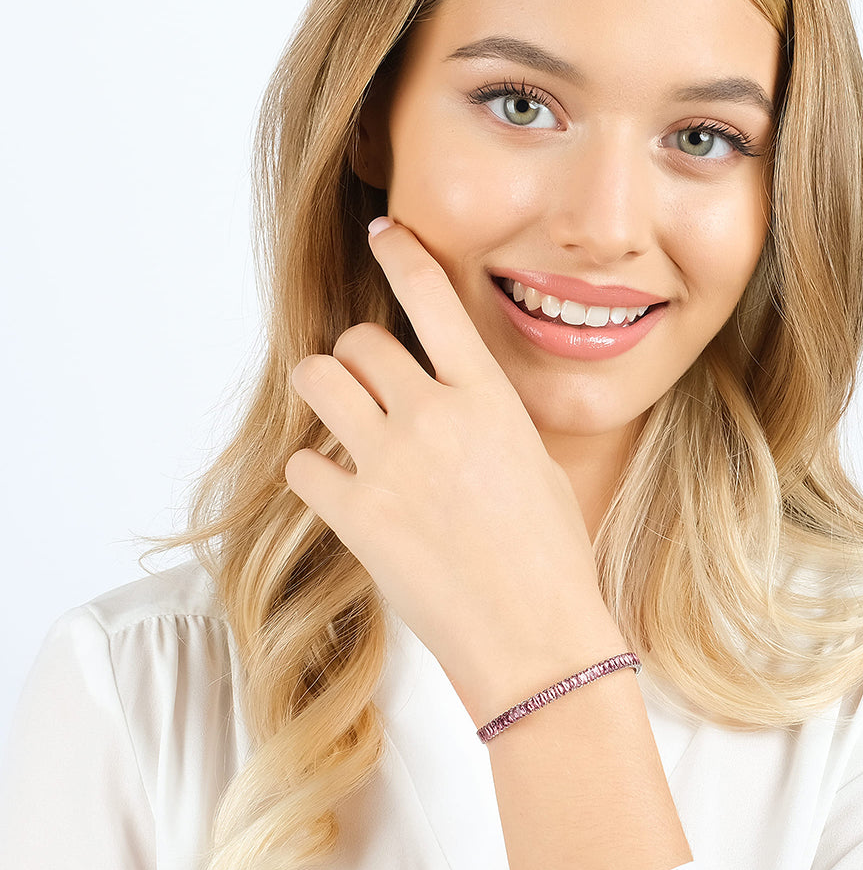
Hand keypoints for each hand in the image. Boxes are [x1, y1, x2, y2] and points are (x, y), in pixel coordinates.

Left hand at [285, 219, 622, 722]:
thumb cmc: (551, 558)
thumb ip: (488, 423)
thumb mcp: (537, 469)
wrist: (534, 636)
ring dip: (321, 391)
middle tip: (366, 388)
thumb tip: (455, 405)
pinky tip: (340, 491)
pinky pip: (303, 463)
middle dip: (355, 357)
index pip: (434, 300)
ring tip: (339, 419)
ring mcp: (389, 463)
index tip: (383, 232)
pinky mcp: (355, 514)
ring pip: (316, 380)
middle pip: (358, 342)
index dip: (403, 256)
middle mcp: (434, 417)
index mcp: (488, 399)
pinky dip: (314, 471)